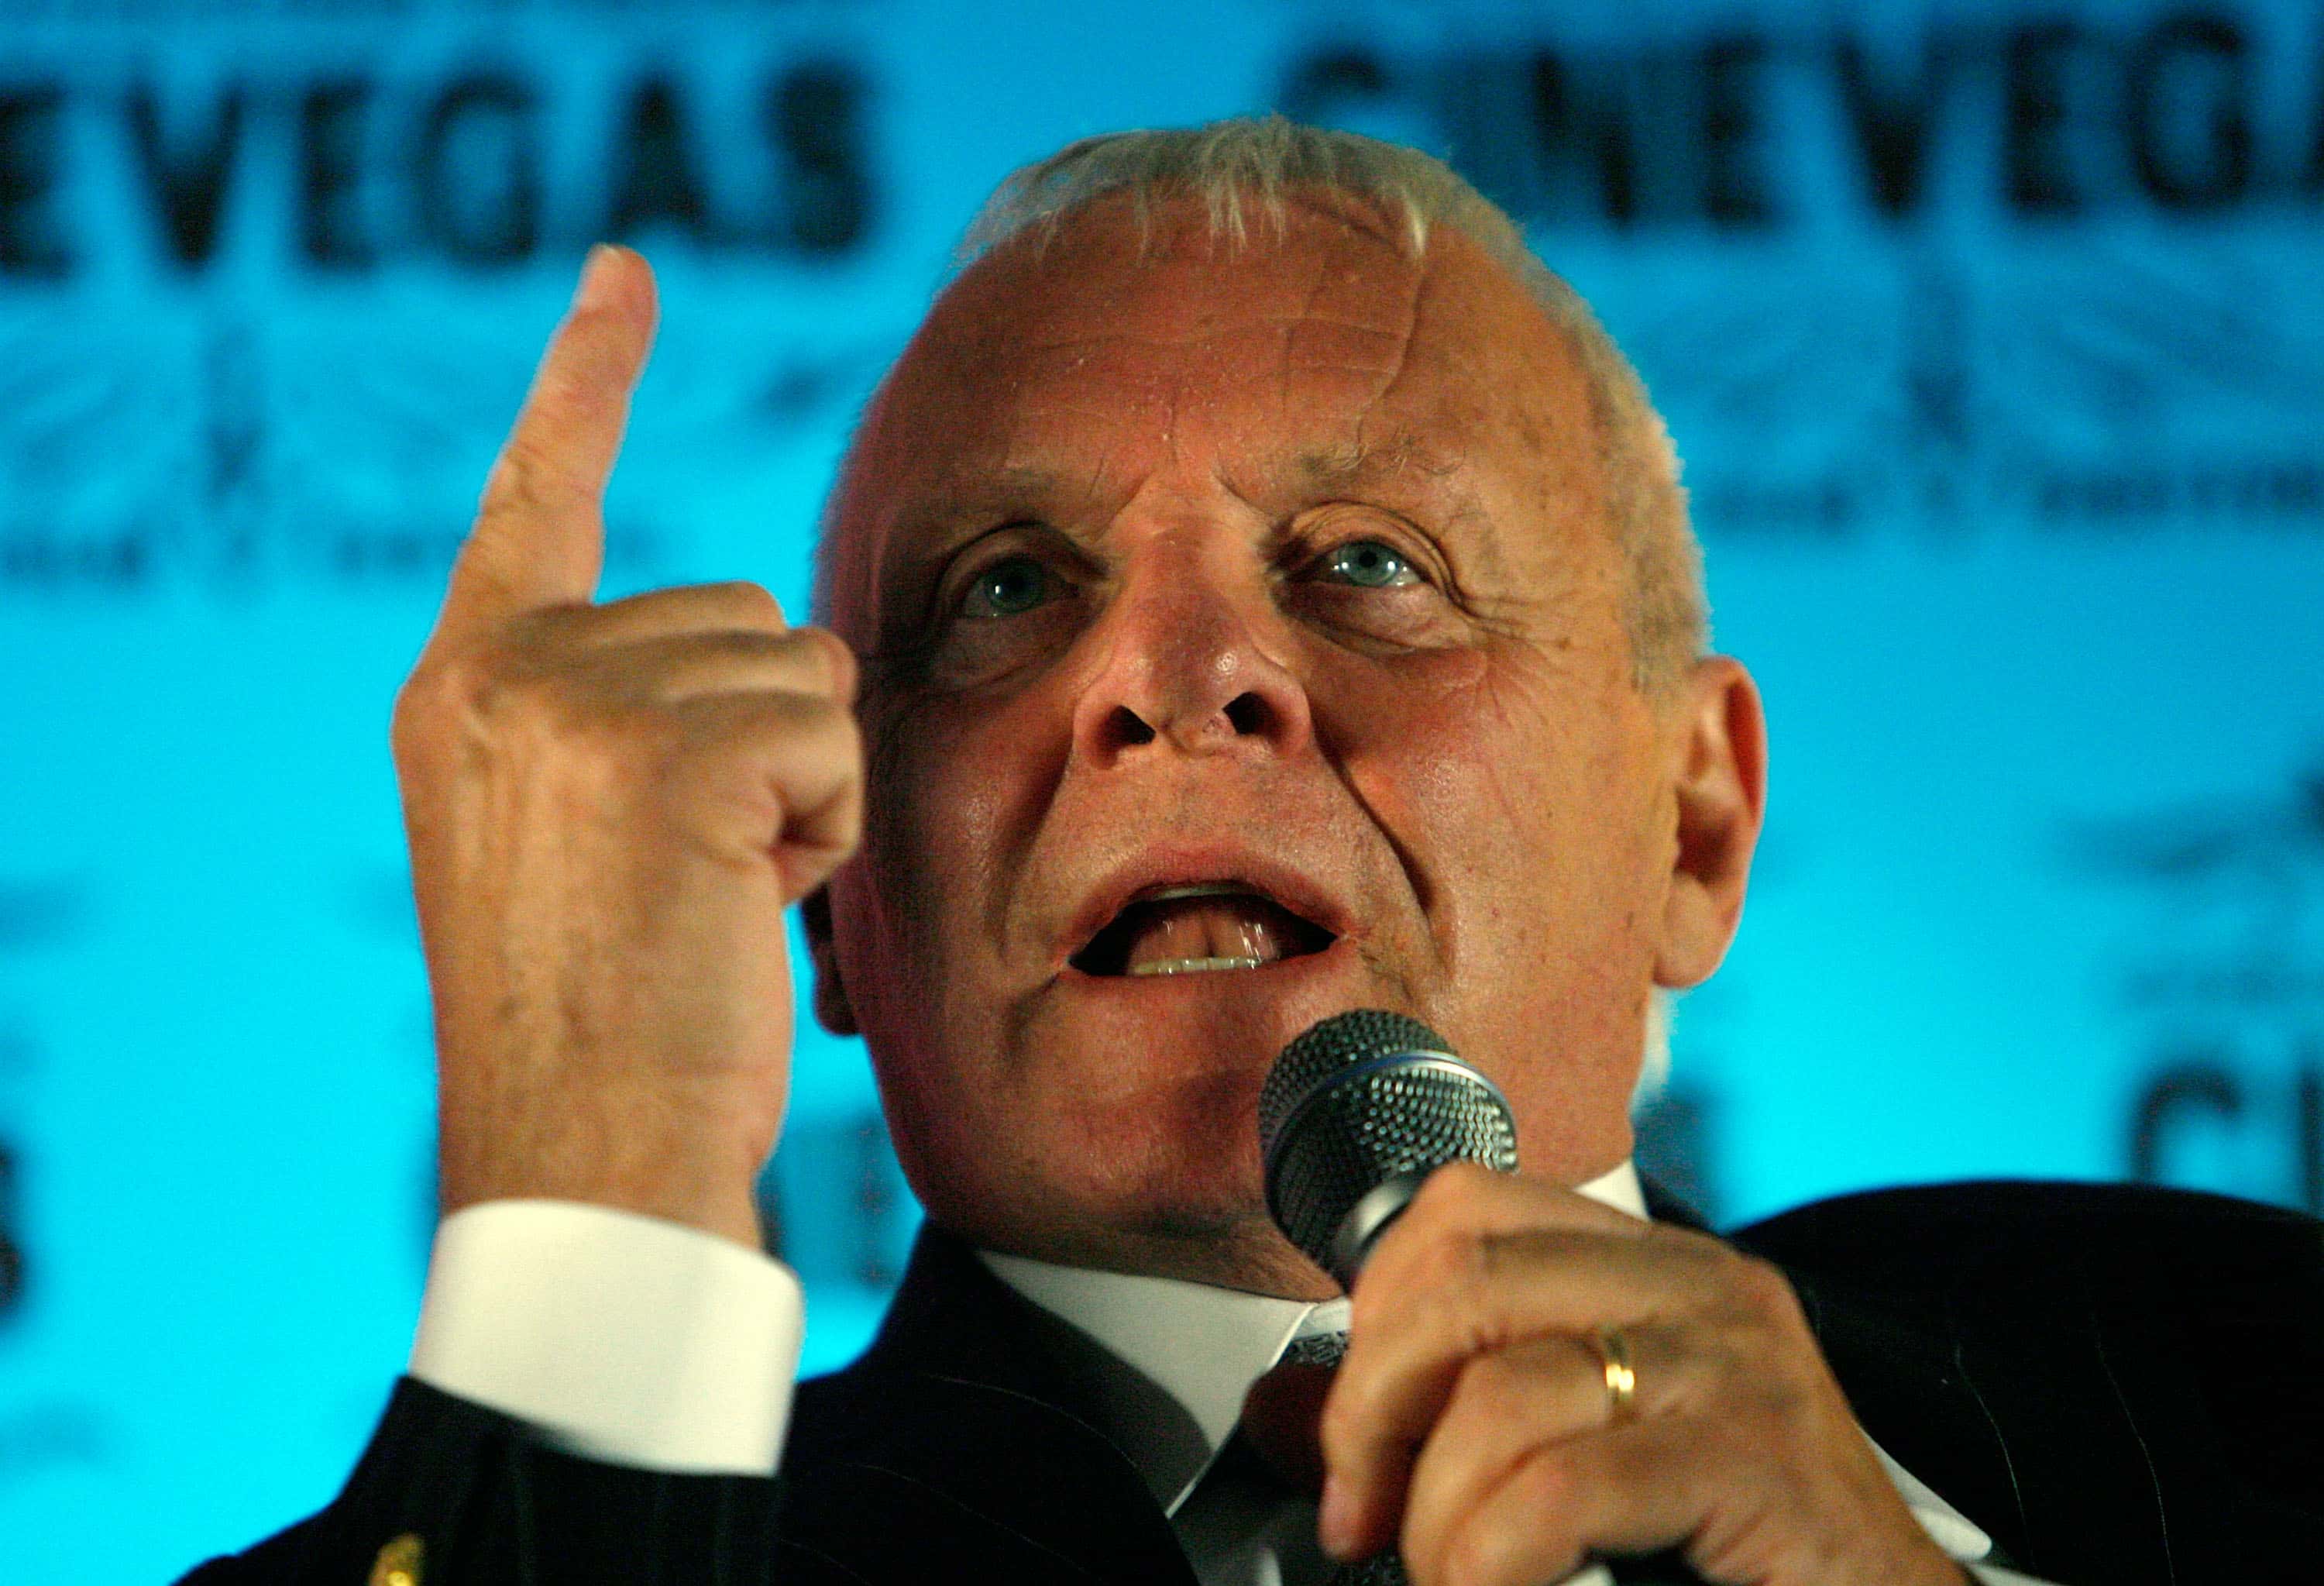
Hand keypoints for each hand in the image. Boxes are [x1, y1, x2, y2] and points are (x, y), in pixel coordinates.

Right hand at [390, 246, 861, 1247]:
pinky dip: (826, 822)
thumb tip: (783, 645)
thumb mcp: (579, 841)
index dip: (589, 380)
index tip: (625, 273)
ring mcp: (574, 699)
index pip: (541, 497)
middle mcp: (500, 671)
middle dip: (765, 743)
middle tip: (689, 880)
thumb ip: (625, 716)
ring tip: (709, 899)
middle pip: (741, 611)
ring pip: (804, 669)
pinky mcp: (668, 746)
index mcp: (466, 690)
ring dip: (800, 789)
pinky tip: (741, 903)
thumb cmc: (610, 1024)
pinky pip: (834, 732)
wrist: (587, 1156)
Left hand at [1317, 1164, 1968, 1585]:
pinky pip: (1563, 1485)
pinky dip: (1490, 1553)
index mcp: (1651, 1266)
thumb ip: (1433, 1426)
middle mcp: (1698, 1288)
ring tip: (1447, 1572)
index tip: (1351, 1436)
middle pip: (1462, 1275)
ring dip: (1434, 1508)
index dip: (1375, 1311)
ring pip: (1501, 1386)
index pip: (1464, 1207)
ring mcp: (1737, 1365)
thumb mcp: (1574, 1461)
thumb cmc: (1733, 1551)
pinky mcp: (1761, 1460)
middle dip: (1372, 1405)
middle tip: (1366, 1514)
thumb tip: (1278, 1417)